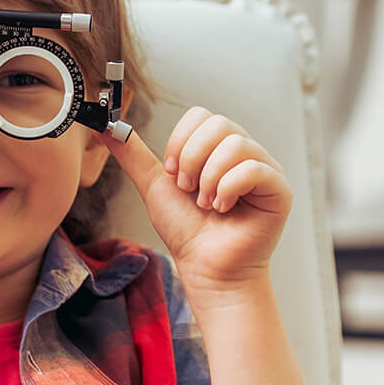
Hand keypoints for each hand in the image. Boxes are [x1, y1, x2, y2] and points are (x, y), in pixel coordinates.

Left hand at [96, 107, 291, 295]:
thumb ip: (133, 154)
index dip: (180, 141)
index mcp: (218, 148)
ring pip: (236, 144)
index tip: (171, 172)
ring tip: (206, 203)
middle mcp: (244, 153)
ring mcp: (265, 169)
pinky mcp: (278, 189)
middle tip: (188, 189)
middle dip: (192, 159)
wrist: (205, 268)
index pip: (201, 116)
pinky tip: (223, 209)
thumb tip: (104, 126)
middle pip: (218, 123)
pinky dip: (228, 189)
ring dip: (209, 178)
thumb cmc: (187, 231)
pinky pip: (254, 168)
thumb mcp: (154, 185)